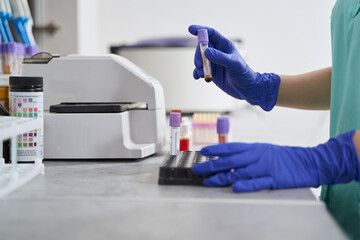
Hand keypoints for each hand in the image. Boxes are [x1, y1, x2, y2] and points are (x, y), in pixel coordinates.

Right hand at [188, 25, 280, 110]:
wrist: (246, 89)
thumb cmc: (243, 74)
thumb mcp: (233, 64)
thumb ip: (220, 57)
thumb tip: (206, 52)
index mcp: (224, 45)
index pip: (211, 34)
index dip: (201, 30)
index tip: (190, 29)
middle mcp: (217, 52)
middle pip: (202, 48)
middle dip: (198, 55)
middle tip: (199, 65)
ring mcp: (213, 62)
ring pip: (199, 59)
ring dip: (198, 66)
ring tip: (202, 74)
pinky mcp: (211, 72)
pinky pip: (199, 70)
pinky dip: (197, 73)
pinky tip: (198, 77)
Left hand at [192, 130, 359, 191]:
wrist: (307, 161)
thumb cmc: (282, 156)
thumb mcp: (263, 149)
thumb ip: (246, 153)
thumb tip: (226, 157)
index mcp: (254, 147)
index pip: (230, 147)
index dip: (215, 150)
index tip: (202, 153)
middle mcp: (256, 156)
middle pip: (230, 161)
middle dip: (211, 166)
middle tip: (197, 170)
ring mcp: (265, 167)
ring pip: (239, 172)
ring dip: (222, 177)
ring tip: (208, 182)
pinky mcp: (274, 179)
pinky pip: (257, 182)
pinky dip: (245, 185)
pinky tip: (234, 187)